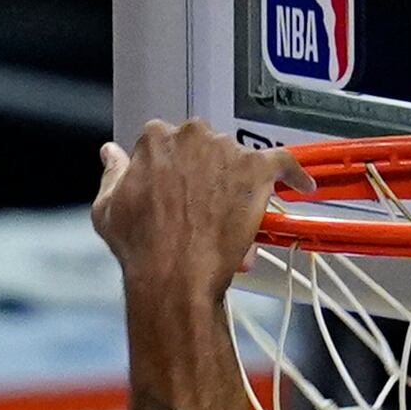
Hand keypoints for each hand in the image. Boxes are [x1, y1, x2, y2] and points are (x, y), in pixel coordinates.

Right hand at [91, 119, 311, 300]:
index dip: (177, 170)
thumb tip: (111, 153)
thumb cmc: (141, 245)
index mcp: (156, 139)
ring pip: (239, 161)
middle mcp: (193, 136)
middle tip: (206, 209)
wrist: (173, 273)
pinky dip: (294, 174)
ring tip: (233, 226)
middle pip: (207, 148)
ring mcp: (226, 151)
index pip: (171, 143)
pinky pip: (284, 163)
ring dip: (239, 186)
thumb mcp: (107, 207)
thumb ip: (113, 174)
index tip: (180, 188)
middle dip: (208, 174)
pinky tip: (302, 186)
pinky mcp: (256, 170)